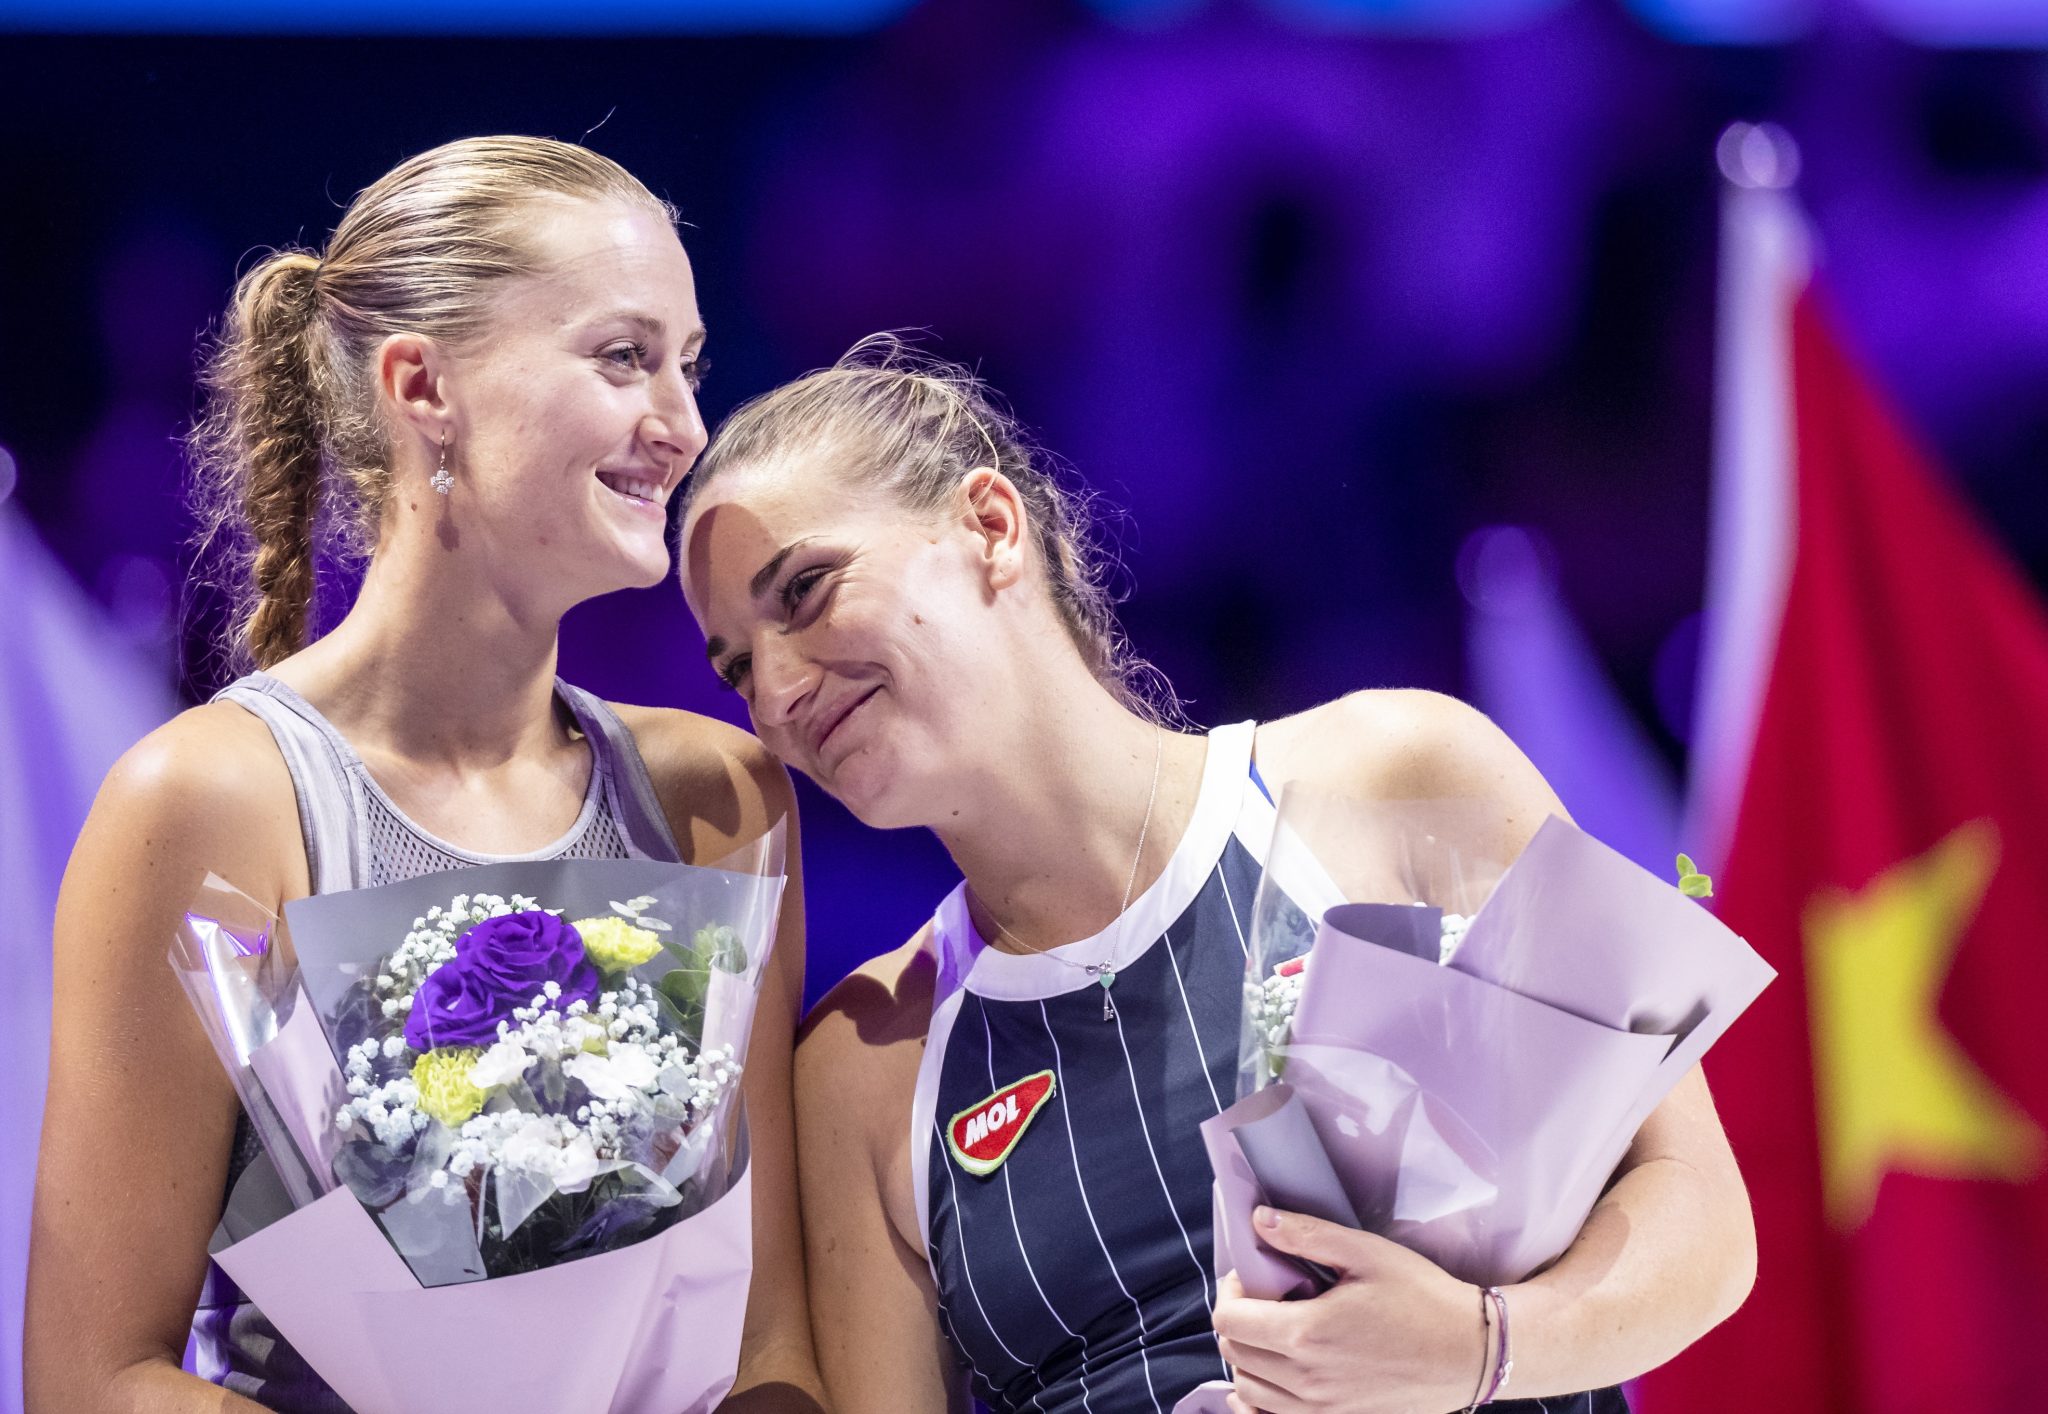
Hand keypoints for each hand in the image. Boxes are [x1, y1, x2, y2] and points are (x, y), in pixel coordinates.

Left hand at [1211, 1206, 1484, 1413]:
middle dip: (1238, 1319)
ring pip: (1248, 1388)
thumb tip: (1257, 1221)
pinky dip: (1261, 1399)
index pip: (1229, 1320)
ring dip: (1249, 1357)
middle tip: (1264, 1298)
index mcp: (1306, 1333)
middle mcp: (1306, 1380)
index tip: (1250, 1276)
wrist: (1470, 1352)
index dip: (1230, 1291)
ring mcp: (1321, 1410)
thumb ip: (1305, 1234)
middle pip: (1233, 1354)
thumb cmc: (1421, 1296)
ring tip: (1276, 1330)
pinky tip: (1276, 1376)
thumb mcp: (1365, 1252)